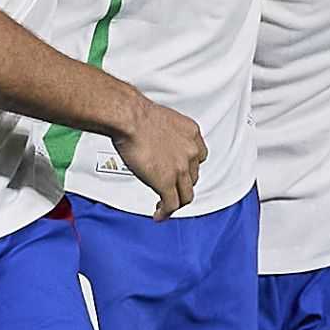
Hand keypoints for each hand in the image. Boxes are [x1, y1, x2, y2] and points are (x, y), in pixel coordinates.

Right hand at [109, 93, 206, 219]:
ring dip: (176, 202)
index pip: (199, 157)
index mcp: (191, 134)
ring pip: (186, 195)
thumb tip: (152, 139)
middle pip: (193, 177)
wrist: (130, 118)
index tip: (181, 172)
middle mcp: (190, 152)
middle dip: (182, 185)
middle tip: (171, 189)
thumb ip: (164, 133)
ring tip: (165, 207)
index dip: (190, 168)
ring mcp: (180, 169)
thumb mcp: (161, 119)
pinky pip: (171, 205)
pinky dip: (165, 213)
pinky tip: (158, 215)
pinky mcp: (166, 182)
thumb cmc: (136, 114)